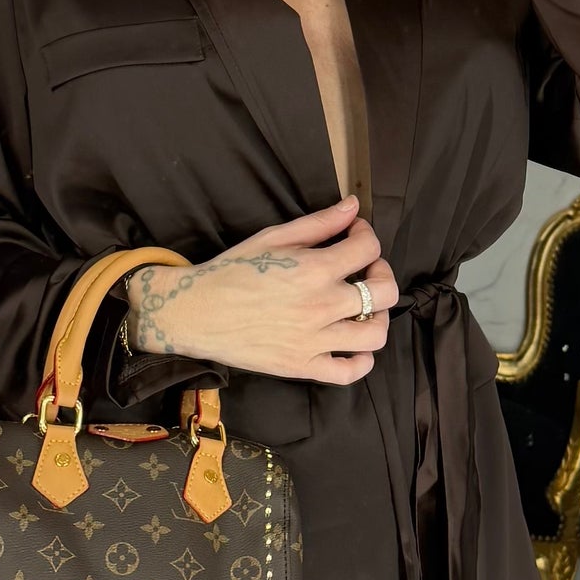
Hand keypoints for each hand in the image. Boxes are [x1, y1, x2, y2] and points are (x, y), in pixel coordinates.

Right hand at [124, 194, 397, 386]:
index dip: (367, 235)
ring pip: (376, 335)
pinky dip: (362, 360)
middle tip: (366, 270)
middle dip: (382, 274)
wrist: (194, 312)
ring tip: (363, 307)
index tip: (355, 234)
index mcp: (314, 270)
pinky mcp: (303, 367)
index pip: (368, 248)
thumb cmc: (231, 271)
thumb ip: (318, 223)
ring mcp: (314, 341)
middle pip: (385, 292)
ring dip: (378, 316)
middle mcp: (321, 306)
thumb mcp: (273, 237)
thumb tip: (353, 206)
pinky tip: (354, 344)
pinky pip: (350, 372)